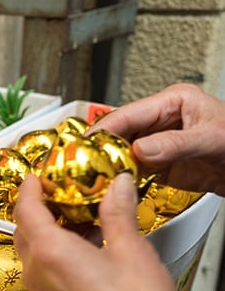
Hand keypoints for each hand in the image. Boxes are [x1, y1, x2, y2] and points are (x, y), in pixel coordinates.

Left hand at [13, 173, 198, 290]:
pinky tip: (90, 245)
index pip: (25, 208)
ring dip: (50, 229)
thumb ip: (118, 213)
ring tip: (83, 214)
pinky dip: (58, 250)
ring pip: (34, 249)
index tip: (41, 173)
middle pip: (24, 228)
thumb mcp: (131, 250)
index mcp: (48, 252)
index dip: (31, 186)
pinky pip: (45, 268)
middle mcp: (37, 272)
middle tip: (63, 189)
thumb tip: (117, 186)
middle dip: (39, 206)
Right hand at [89, 83, 224, 195]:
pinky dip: (119, 180)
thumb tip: (139, 149)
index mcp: (173, 102)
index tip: (81, 146)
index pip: (126, 114)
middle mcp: (161, 121)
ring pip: (121, 154)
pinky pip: (132, 171)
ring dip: (106, 167)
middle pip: (118, 134)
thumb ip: (175, 144)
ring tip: (89, 179)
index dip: (101, 130)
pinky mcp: (160, 165)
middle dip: (98, 150)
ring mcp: (159, 143)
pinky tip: (109, 188)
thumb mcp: (212, 140)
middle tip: (78, 166)